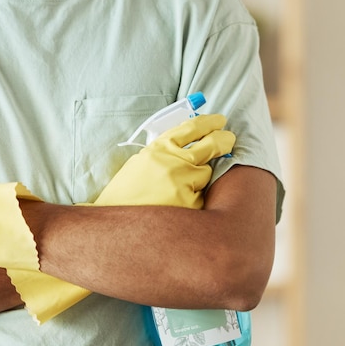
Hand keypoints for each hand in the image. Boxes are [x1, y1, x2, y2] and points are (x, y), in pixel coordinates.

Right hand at [93, 114, 234, 208]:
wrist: (117, 223)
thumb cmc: (125, 194)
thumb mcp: (139, 164)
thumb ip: (162, 153)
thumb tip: (185, 144)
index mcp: (159, 149)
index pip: (191, 128)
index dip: (208, 122)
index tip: (219, 121)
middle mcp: (174, 161)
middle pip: (211, 144)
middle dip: (223, 140)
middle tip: (228, 139)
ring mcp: (183, 182)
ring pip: (205, 173)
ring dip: (197, 179)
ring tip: (176, 189)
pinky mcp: (190, 202)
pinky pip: (201, 197)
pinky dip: (192, 200)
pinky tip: (176, 206)